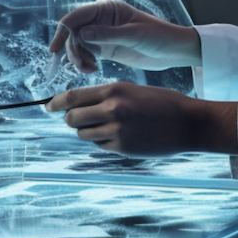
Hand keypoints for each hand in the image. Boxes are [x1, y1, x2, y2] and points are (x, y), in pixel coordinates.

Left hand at [47, 82, 236, 155]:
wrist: (189, 123)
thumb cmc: (162, 103)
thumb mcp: (132, 90)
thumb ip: (106, 96)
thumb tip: (77, 104)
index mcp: (114, 90)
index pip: (73, 96)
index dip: (56, 102)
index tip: (48, 106)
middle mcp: (112, 109)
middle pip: (72, 118)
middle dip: (71, 120)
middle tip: (78, 120)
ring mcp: (117, 130)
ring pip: (83, 134)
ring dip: (88, 132)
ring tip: (105, 127)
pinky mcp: (123, 147)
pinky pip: (100, 146)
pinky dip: (104, 142)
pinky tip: (120, 136)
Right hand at [48, 0, 201, 73]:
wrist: (173, 51)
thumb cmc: (158, 36)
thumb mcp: (134, 35)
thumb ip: (108, 35)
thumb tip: (81, 34)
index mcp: (107, 8)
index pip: (77, 17)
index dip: (62, 31)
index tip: (54, 49)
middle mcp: (100, 19)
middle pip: (73, 32)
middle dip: (72, 49)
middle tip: (82, 65)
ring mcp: (102, 34)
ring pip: (77, 45)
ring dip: (78, 58)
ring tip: (89, 69)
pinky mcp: (105, 48)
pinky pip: (86, 54)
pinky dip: (84, 63)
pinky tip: (91, 70)